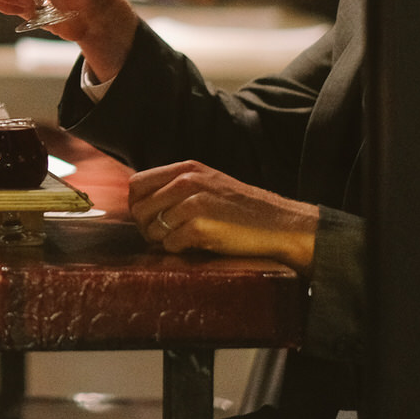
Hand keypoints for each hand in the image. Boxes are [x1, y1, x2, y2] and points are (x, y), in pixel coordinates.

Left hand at [128, 160, 318, 273]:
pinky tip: (199, 245)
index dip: (137, 205)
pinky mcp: (200, 226)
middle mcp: (187, 181)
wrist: (282, 225)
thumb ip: (177, 186)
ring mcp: (193, 203)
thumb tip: (141, 203)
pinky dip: (180, 249)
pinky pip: (170, 244)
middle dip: (147, 226)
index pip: (137, 184)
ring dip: (163, 240)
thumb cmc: (243, 210)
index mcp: (187, 169)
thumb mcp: (209, 184)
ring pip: (152, 228)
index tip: (149, 219)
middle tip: (164, 236)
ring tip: (185, 240)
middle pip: (139, 208)